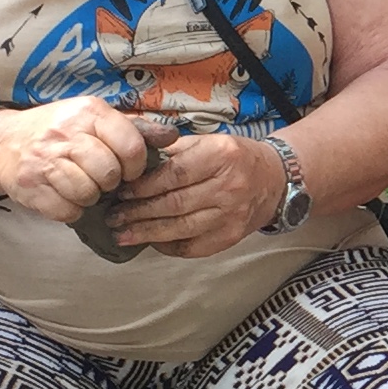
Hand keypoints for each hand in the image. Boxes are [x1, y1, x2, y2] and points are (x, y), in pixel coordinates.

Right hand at [0, 96, 158, 222]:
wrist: (2, 143)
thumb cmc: (59, 131)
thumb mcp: (95, 119)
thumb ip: (135, 129)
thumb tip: (173, 136)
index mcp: (89, 112)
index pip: (131, 146)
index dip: (135, 166)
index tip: (126, 169)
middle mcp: (66, 132)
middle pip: (109, 173)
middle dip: (110, 183)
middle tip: (100, 179)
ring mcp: (45, 160)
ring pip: (88, 193)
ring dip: (89, 197)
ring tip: (81, 185)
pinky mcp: (30, 185)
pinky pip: (67, 210)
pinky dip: (70, 210)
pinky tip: (63, 195)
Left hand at [108, 128, 288, 259]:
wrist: (274, 181)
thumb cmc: (234, 158)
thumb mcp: (208, 141)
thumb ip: (173, 151)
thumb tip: (131, 163)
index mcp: (221, 156)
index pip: (174, 175)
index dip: (143, 186)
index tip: (121, 192)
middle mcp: (229, 187)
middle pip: (174, 204)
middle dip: (139, 212)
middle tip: (114, 216)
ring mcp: (231, 216)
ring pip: (181, 228)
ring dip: (147, 233)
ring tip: (122, 233)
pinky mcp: (231, 237)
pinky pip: (192, 247)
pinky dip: (168, 246)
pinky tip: (150, 241)